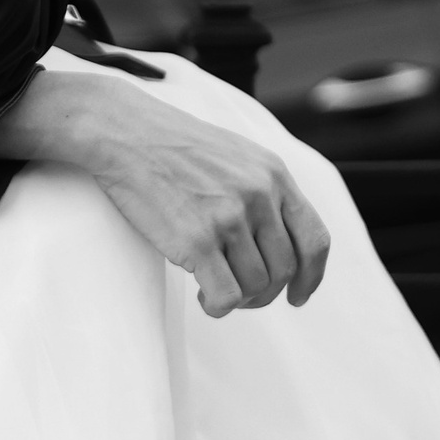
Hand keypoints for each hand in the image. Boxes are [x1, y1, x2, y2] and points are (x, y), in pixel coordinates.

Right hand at [0, 68, 330, 315]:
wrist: (124, 132)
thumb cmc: (171, 144)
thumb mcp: (235, 154)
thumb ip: (262, 189)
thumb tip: (274, 238)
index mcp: (274, 175)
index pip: (314, 239)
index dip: (311, 277)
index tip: (298, 295)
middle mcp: (259, 196)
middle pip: (284, 270)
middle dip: (265, 293)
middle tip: (241, 295)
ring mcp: (229, 217)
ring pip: (255, 285)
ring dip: (238, 299)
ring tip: (213, 289)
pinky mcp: (197, 239)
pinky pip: (225, 295)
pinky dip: (217, 307)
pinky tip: (203, 297)